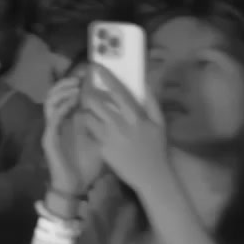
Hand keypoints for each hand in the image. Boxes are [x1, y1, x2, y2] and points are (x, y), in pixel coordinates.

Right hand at [41, 70, 103, 197]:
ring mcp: (52, 129)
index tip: (90, 72)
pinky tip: (72, 102)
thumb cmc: (87, 165)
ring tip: (76, 85)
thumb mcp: (99, 141)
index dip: (76, 82)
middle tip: (81, 74)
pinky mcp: (49, 138)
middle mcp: (59, 121)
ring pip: (51, 102)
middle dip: (68, 82)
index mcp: (70, 120)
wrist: (75, 187)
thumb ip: (103, 125)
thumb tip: (122, 110)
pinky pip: (53, 118)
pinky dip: (61, 107)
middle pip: (57, 94)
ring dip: (62, 91)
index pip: (69, 95)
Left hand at [85, 62, 172, 196]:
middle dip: (87, 92)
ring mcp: (109, 138)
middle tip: (85, 88)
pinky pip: (88, 130)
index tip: (95, 66)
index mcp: (136, 117)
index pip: (118, 92)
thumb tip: (145, 80)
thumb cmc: (156, 147)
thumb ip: (151, 101)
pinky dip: (87, 123)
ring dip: (86, 108)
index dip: (106, 77)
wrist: (151, 176)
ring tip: (87, 105)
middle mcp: (121, 126)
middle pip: (96, 102)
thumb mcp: (159, 123)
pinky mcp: (101, 148)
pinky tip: (90, 122)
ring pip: (88, 115)